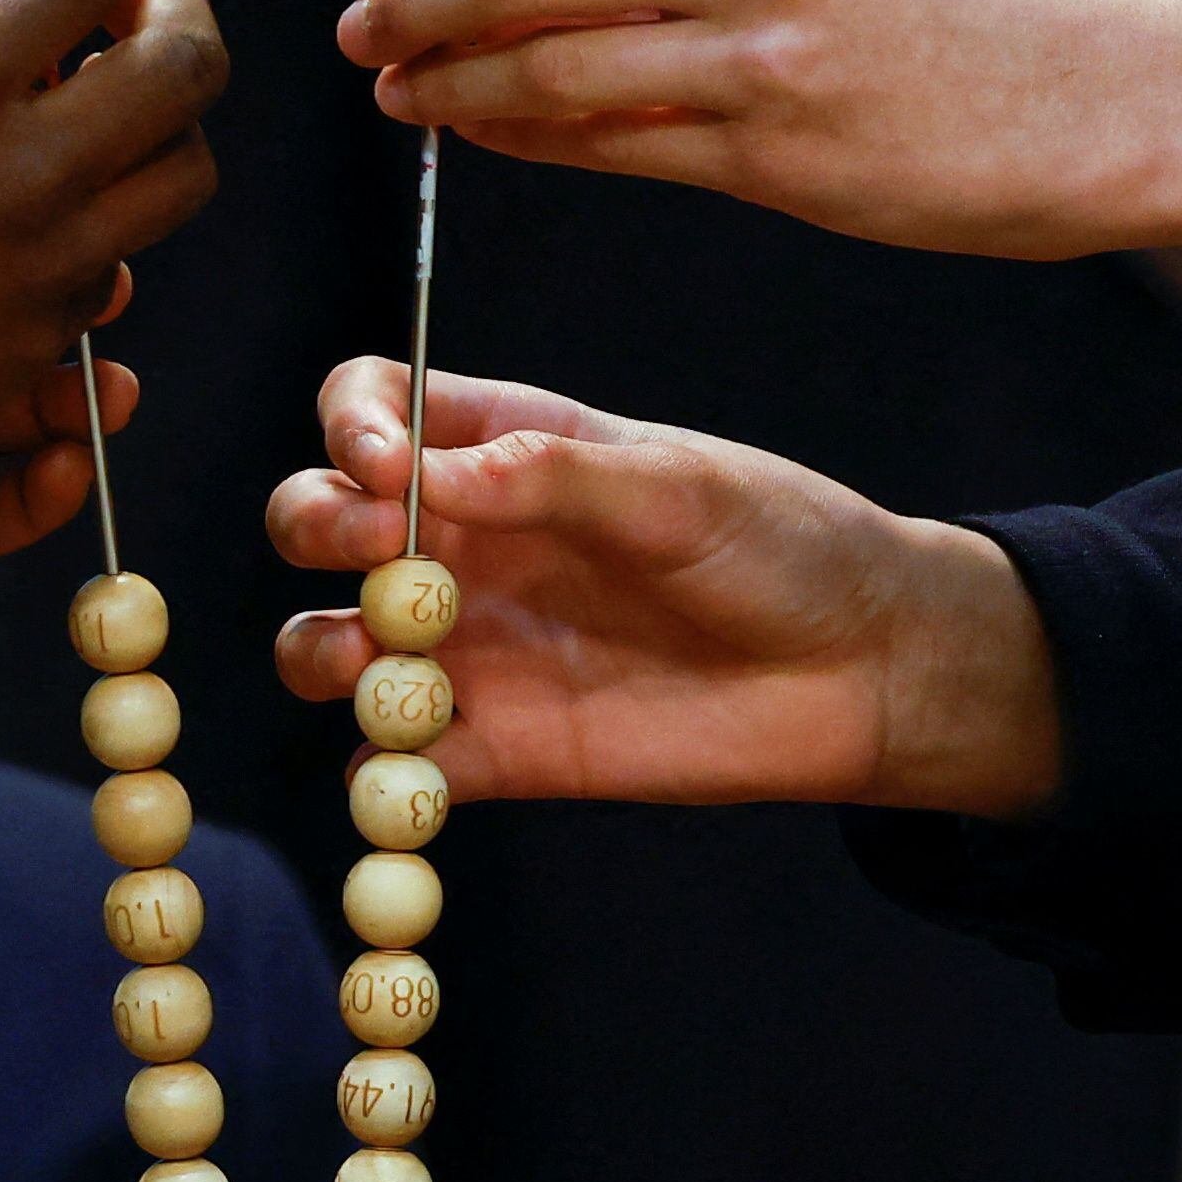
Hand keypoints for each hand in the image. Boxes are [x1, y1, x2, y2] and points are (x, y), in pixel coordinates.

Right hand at [0, 0, 223, 576]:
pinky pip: (114, 262)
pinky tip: (33, 211)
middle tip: (141, 9)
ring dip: (164, 124)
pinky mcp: (36, 340)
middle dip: (179, 13)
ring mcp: (40, 265)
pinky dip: (95, 223)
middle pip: (188, 66)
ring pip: (184, 172)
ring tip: (109, 110)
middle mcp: (18, 170)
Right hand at [263, 356, 1063, 816]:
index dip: (352, 424)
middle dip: (317, 527)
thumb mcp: (678, 488)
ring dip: (320, 649)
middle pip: (321, 518)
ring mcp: (473, 648)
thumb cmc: (782, 546)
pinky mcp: (498, 751)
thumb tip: (422, 471)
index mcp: (506, 449)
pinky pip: (395, 769)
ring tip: (378, 664)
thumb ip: (551, 476)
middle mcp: (468, 544)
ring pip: (327, 643)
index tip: (385, 463)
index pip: (373, 405)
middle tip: (380, 553)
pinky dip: (379, 776)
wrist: (864, 672)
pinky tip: (419, 770)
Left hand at [334, 0, 1181, 257]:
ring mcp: (757, 46)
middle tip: (358, 31)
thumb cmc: (961, 14)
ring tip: (397, 93)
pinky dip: (519, 135)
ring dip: (444, 79)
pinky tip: (480, 134)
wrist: (1111, 90)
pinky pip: (605, 141)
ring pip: (540, 57)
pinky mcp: (778, 147)